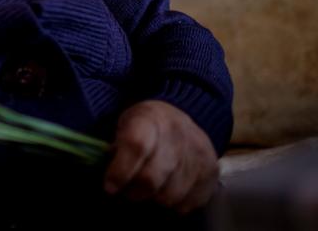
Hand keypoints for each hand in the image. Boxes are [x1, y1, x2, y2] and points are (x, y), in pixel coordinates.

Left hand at [104, 100, 218, 213]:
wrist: (178, 117)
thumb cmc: (145, 125)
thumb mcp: (126, 124)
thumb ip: (117, 147)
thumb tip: (110, 177)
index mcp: (150, 119)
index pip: (136, 146)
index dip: (120, 171)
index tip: (109, 187)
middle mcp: (177, 135)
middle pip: (152, 178)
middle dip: (134, 192)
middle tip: (128, 191)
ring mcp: (198, 154)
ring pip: (170, 196)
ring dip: (155, 198)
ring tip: (149, 189)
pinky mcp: (211, 171)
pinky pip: (189, 203)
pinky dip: (175, 204)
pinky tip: (168, 189)